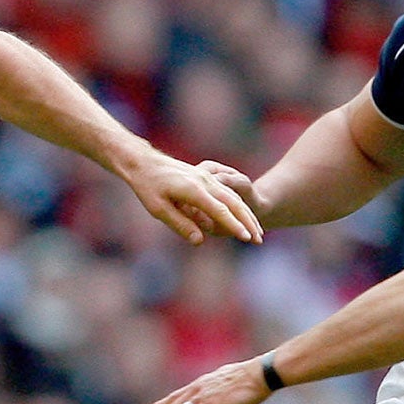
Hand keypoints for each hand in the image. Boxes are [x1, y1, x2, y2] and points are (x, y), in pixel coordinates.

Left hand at [120, 150, 262, 245]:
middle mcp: (204, 181)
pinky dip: (239, 207)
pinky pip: (228, 193)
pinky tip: (244, 218)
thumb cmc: (147, 187)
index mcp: (193, 189)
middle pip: (233, 203)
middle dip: (248, 222)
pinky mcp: (207, 177)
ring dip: (247, 215)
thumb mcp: (158, 209)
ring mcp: (207, 177)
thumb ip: (180, 224)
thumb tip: (200, 241)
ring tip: (257, 234)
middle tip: (259, 240)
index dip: (234, 225)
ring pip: (234, 197)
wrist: (144, 162)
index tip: (246, 238)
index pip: (219, 210)